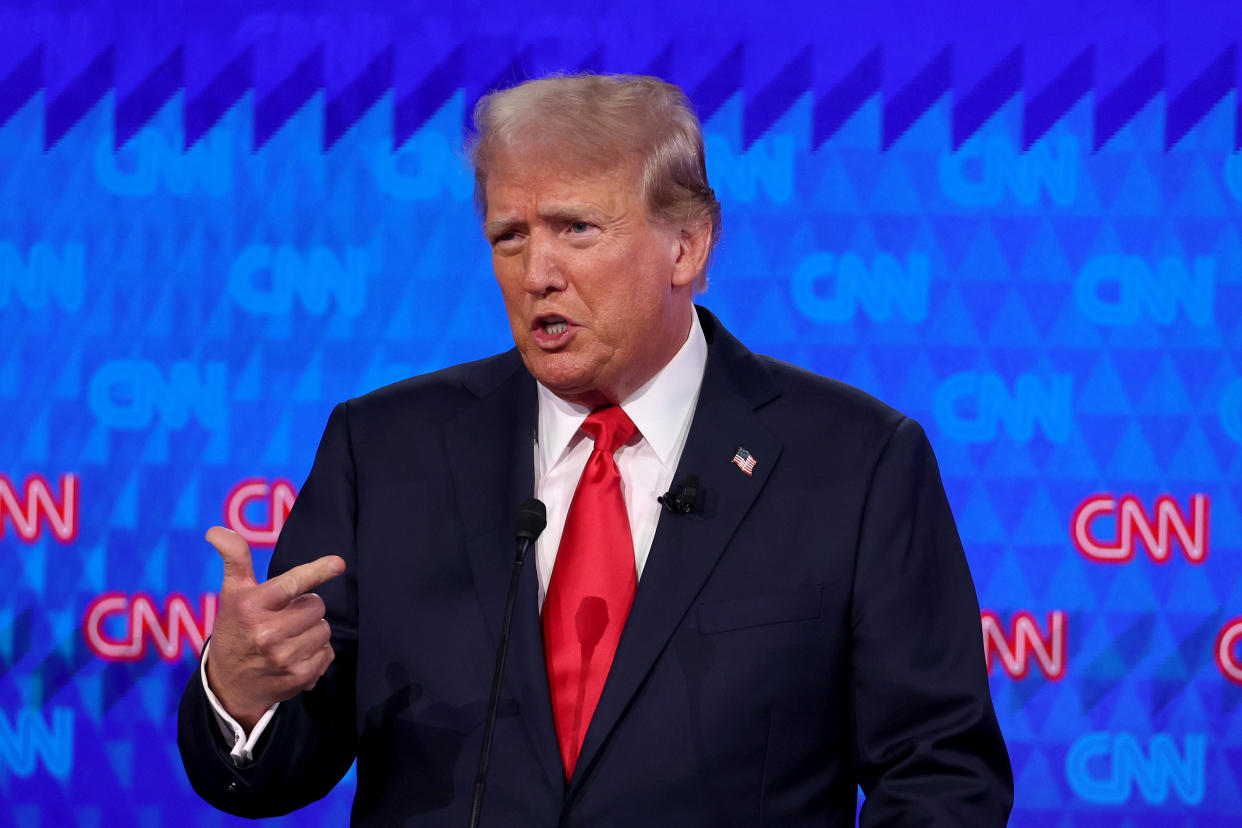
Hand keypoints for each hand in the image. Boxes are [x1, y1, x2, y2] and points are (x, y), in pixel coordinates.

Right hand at [203, 526, 344, 731]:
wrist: (229, 685)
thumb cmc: (235, 629)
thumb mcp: (232, 593)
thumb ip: (234, 558)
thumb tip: (216, 530)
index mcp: (251, 607)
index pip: (290, 584)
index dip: (317, 571)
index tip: (338, 563)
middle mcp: (267, 633)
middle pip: (316, 605)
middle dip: (306, 607)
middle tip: (285, 616)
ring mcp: (284, 657)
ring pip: (324, 629)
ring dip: (312, 629)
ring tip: (289, 636)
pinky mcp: (299, 676)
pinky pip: (328, 652)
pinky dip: (317, 651)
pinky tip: (296, 654)